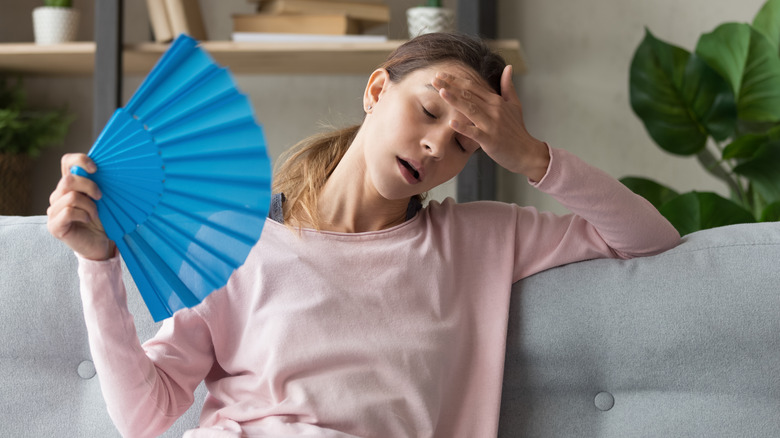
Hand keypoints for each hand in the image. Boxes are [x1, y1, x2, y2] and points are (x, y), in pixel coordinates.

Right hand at [47, 153, 114, 260]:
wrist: (101, 244)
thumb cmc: (103, 221)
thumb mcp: (103, 200)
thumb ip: (98, 185)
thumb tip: (107, 168)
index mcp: (71, 186)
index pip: (67, 162)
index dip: (80, 160)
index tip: (96, 169)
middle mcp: (58, 196)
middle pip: (68, 180)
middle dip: (89, 186)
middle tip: (101, 197)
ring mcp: (53, 211)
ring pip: (70, 197)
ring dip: (89, 205)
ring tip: (95, 215)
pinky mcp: (54, 225)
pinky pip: (68, 212)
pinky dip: (83, 215)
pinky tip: (88, 220)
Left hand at [432, 64, 549, 180]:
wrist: (526, 152)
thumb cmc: (517, 130)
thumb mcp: (515, 105)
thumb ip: (508, 86)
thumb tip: (508, 67)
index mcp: (496, 101)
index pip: (473, 86)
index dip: (456, 80)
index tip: (441, 74)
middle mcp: (494, 109)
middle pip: (469, 95)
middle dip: (450, 86)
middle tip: (434, 79)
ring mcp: (492, 124)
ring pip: (471, 109)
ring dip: (455, 100)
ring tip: (441, 92)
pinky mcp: (490, 140)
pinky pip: (475, 132)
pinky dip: (464, 127)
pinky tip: (451, 123)